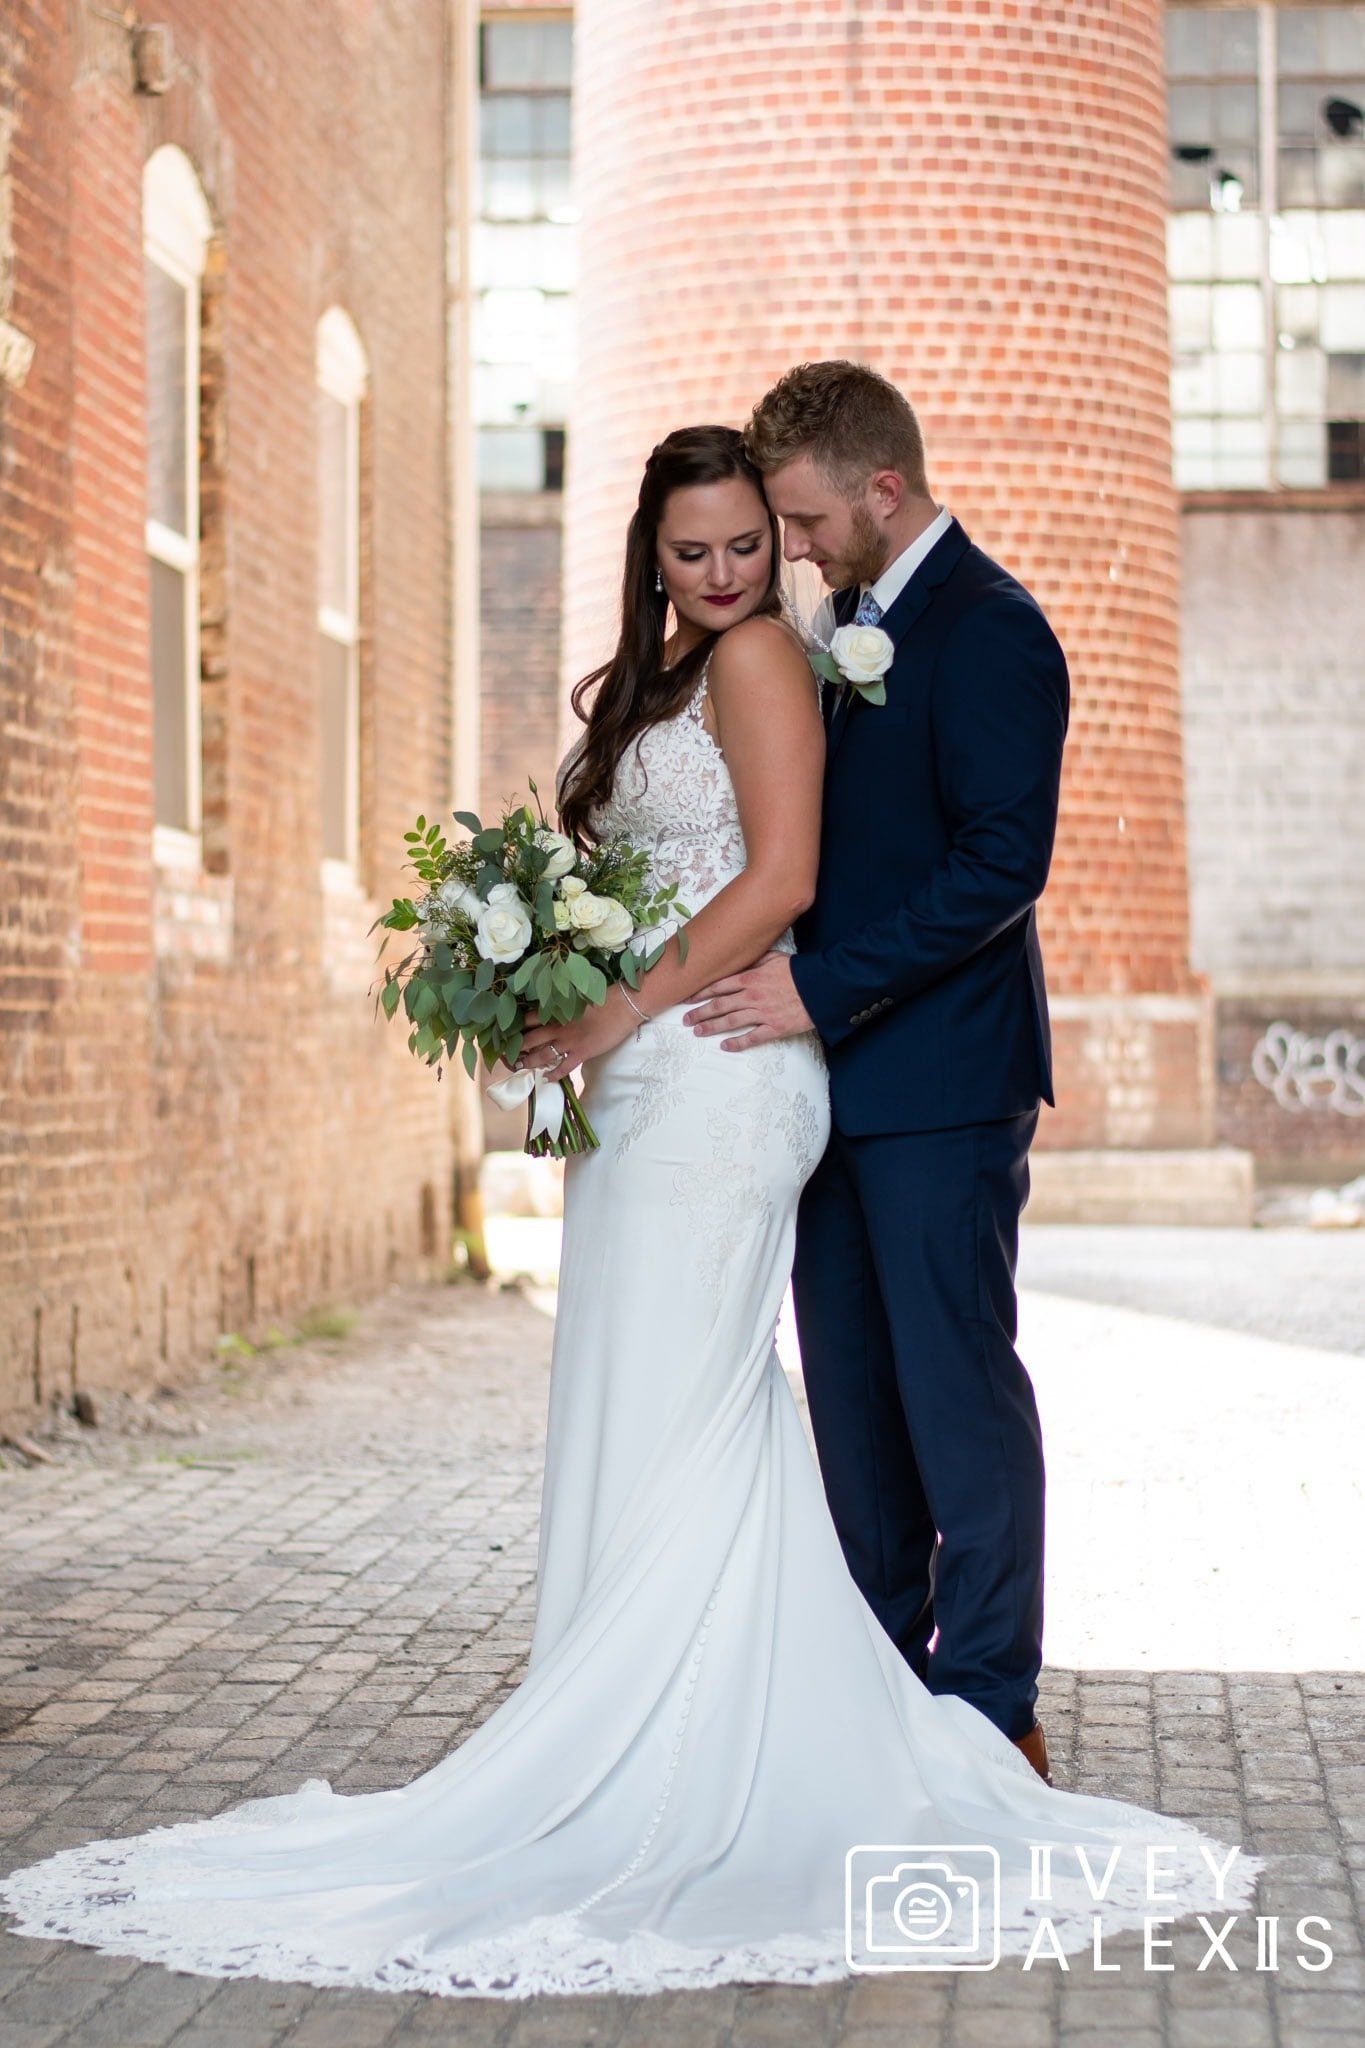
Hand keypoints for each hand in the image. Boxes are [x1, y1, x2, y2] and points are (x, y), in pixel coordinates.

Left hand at [518, 992, 634, 1081]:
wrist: (623, 1006)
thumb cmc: (603, 997)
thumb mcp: (577, 997)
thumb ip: (563, 1005)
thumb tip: (555, 1008)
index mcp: (556, 1011)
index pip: (528, 1019)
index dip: (517, 1027)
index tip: (510, 1033)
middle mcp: (558, 1027)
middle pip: (530, 1039)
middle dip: (518, 1048)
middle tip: (509, 1054)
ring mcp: (569, 1042)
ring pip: (542, 1055)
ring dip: (530, 1062)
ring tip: (520, 1067)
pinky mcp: (581, 1053)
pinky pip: (563, 1068)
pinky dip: (554, 1075)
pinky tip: (547, 1079)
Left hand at [682, 950, 813, 1049]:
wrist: (821, 988)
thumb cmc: (799, 972)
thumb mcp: (775, 958)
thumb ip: (755, 961)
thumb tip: (741, 961)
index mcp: (751, 978)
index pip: (719, 986)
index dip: (701, 993)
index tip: (687, 998)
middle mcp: (752, 997)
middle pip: (720, 1006)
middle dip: (700, 1013)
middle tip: (686, 1020)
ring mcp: (762, 1013)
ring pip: (730, 1022)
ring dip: (711, 1027)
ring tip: (697, 1032)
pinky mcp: (774, 1028)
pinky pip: (752, 1038)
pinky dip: (737, 1043)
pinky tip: (725, 1046)